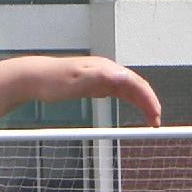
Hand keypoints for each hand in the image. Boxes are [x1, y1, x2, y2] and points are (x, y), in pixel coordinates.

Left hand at [18, 56, 161, 126]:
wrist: (35, 77)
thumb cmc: (53, 80)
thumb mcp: (76, 81)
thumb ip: (99, 77)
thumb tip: (122, 75)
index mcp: (106, 69)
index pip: (136, 83)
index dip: (148, 99)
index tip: (155, 116)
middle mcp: (107, 71)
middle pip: (137, 86)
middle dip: (150, 103)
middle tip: (156, 122)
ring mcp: (102, 77)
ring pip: (130, 90)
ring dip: (143, 103)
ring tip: (151, 120)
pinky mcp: (96, 85)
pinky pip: (120, 93)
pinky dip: (131, 101)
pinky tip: (135, 109)